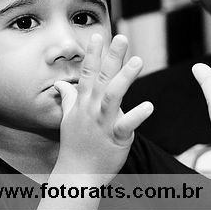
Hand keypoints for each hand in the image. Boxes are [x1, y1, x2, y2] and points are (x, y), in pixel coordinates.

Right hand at [54, 34, 152, 177]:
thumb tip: (61, 84)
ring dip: (125, 78)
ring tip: (138, 61)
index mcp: (83, 103)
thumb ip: (69, 98)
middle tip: (122, 37)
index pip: (86, 74)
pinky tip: (150, 106)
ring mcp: (102, 123)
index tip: (96, 35)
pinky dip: (137, 116)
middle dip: (112, 57)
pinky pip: (126, 125)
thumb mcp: (68, 118)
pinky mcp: (115, 138)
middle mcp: (92, 110)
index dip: (92, 54)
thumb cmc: (75, 145)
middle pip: (101, 78)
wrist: (77, 174)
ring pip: (112, 97)